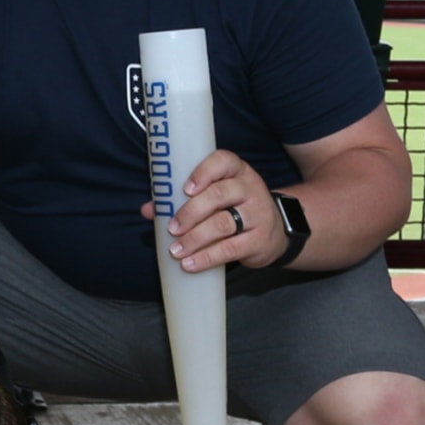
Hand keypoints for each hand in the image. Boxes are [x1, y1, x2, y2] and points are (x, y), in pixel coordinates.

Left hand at [138, 149, 288, 271]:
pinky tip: (190, 263)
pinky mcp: (259, 240)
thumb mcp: (217, 197)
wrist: (276, 232)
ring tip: (176, 250)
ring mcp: (257, 213)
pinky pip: (230, 249)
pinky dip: (206, 257)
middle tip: (172, 228)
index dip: (203, 172)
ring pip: (223, 223)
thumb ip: (182, 199)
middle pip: (218, 195)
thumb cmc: (236, 209)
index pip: (223, 161)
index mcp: (237, 171)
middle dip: (190, 212)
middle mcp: (250, 188)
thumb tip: (148, 210)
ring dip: (194, 238)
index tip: (184, 189)